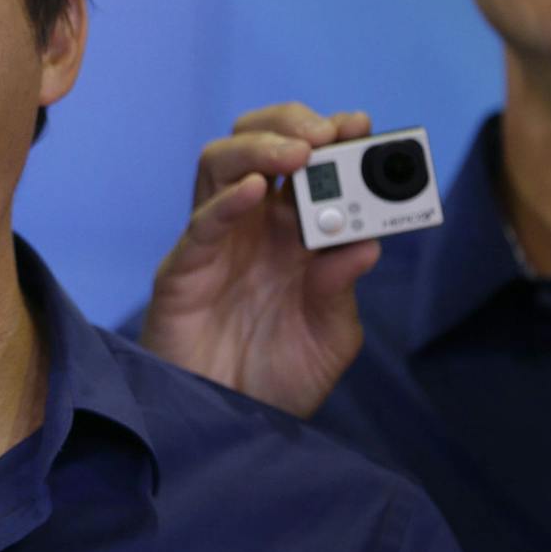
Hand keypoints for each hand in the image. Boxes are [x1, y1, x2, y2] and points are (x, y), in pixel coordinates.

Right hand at [137, 104, 381, 416]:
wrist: (231, 427)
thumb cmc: (278, 380)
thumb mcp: (329, 338)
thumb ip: (342, 292)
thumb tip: (366, 245)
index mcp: (294, 234)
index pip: (308, 165)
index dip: (332, 137)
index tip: (360, 125)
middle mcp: (254, 227)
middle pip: (258, 144)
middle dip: (293, 124)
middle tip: (327, 132)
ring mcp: (216, 243)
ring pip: (220, 163)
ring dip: (260, 147)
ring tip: (299, 153)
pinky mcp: (184, 270)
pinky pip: (201, 223)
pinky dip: (228, 200)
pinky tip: (258, 192)